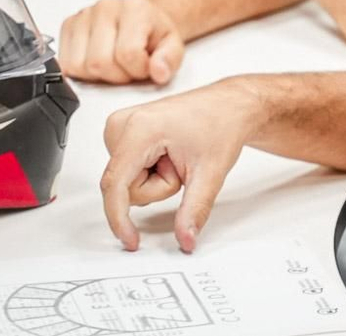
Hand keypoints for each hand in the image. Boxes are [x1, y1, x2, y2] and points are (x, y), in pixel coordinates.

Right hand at [56, 0, 185, 84]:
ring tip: (114, 64)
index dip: (137, 70)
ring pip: (79, 66)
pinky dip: (82, 71)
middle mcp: (105, 8)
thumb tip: (159, 71)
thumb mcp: (172, 45)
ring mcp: (83, 16)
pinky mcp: (68, 25)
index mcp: (135, 10)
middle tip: (129, 68)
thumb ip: (170, 59)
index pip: (127, 54)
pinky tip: (99, 61)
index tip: (145, 66)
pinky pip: (66, 64)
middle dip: (117, 75)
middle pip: (99, 62)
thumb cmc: (153, 32)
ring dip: (98, 75)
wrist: (141, 18)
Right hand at [100, 79, 262, 251]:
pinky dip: (149, 171)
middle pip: (124, 187)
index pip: (115, 185)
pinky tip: (168, 154)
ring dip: (154, 179)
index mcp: (139, 129)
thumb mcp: (211, 173)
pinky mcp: (123, 130)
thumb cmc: (222, 124)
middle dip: (157, 187)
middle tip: (183, 166)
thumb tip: (185, 239)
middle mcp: (122, 123)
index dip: (119, 219)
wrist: (229, 105)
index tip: (130, 241)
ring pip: (126, 181)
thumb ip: (194, 209)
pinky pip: (127, 170)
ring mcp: (120, 125)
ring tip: (177, 157)